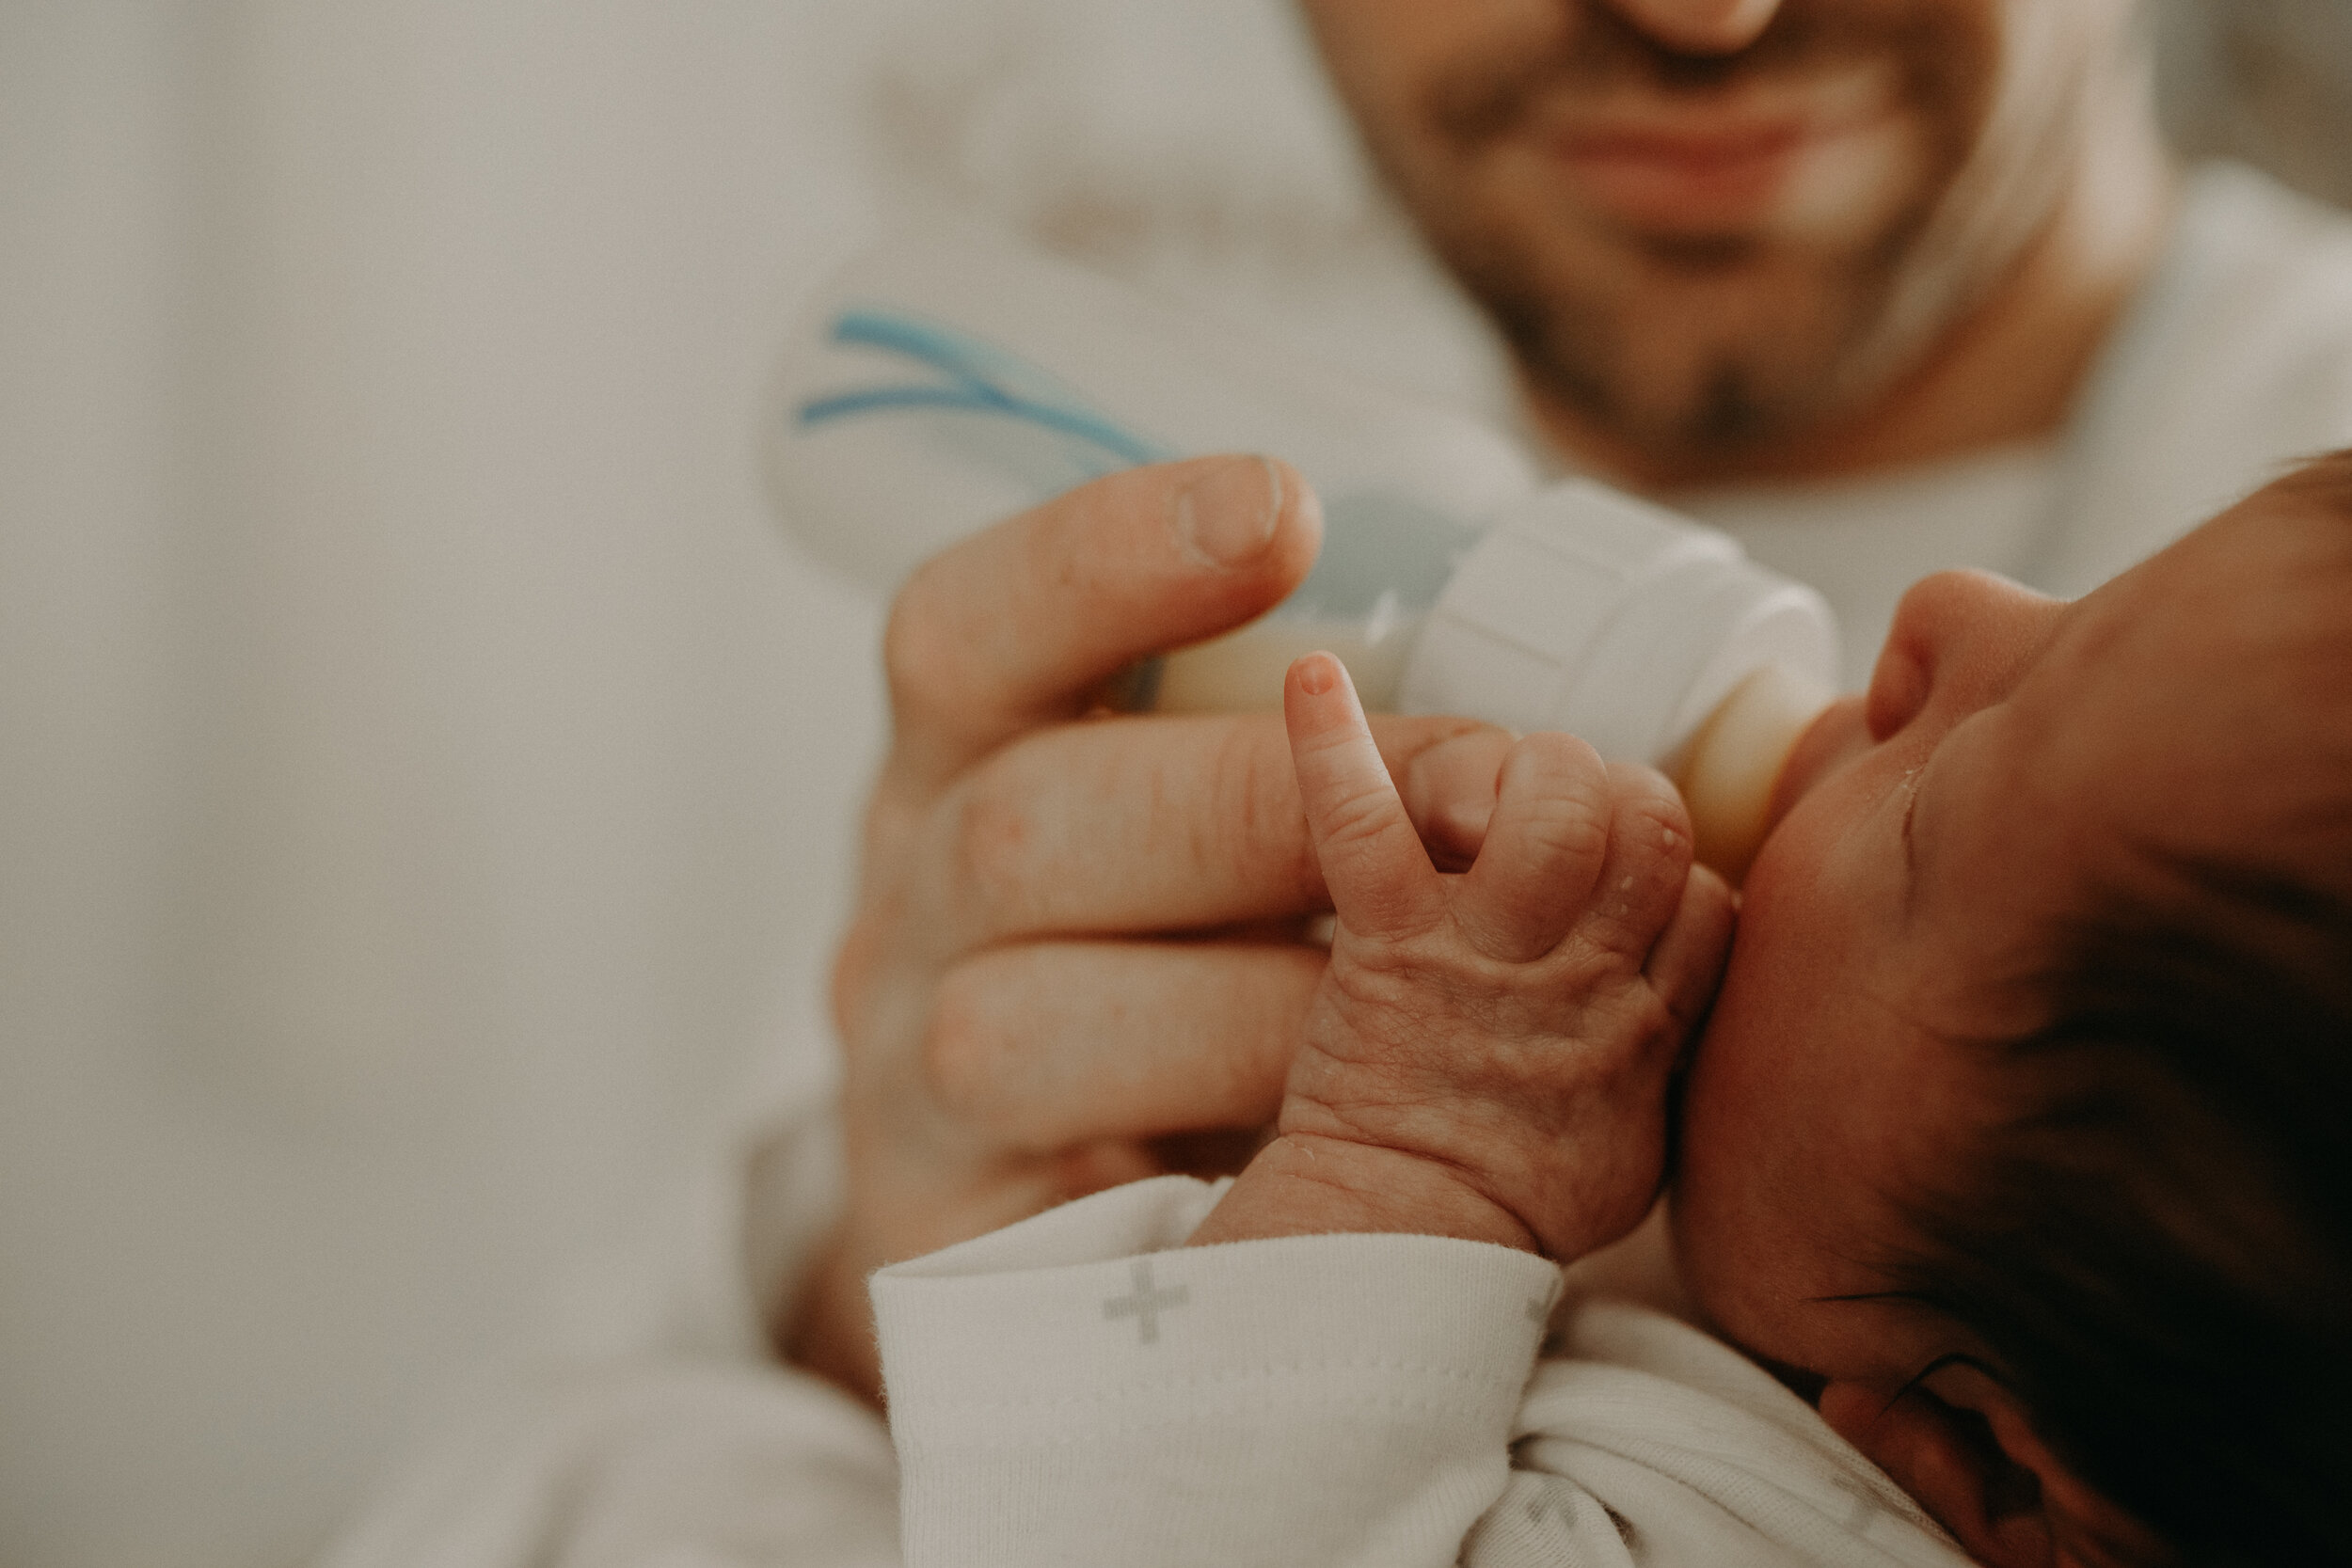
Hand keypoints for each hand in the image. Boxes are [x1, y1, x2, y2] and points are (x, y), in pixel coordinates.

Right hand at [787, 458, 1497, 1403]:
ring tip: (1433, 1000)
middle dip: (1266, 807)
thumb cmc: (1195, 967)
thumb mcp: (1219, 826)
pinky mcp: (936, 1221)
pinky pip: (1066, 1183)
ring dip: (1266, 1002)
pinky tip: (1355, 1120)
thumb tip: (1545, 705)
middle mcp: (906, 896)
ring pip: (1020, 1014)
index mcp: (964, 759)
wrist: (1073, 1217)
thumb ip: (1315, 752)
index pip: (966, 628)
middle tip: (1480, 803)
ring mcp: (901, 1064)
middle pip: (1020, 820)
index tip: (1286, 509)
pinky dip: (1234, 1140)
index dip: (1106, 558)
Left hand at [1190, 653, 1734, 1261]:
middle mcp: (1581, 974)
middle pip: (1649, 822)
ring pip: (1555, 804)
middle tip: (1556, 829)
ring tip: (1490, 799)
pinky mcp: (1389, 949)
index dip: (1671, 879)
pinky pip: (1369, 826)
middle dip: (1614, 796)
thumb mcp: (1642, 1134)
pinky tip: (1312, 677)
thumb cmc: (1511, 1191)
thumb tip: (1687, 968)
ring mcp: (1487, 955)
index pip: (1711, 896)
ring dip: (1529, 772)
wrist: (1403, 1246)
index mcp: (1647, 1019)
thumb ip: (1673, 1038)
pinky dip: (1335, 746)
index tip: (1621, 900)